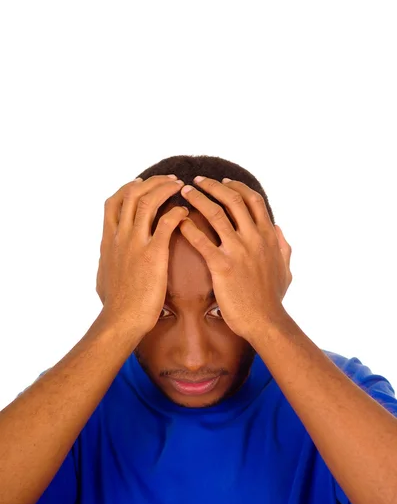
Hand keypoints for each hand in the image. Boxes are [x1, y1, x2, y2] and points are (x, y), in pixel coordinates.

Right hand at [96, 174, 187, 334]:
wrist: (121, 320)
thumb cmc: (115, 304)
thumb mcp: (104, 275)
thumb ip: (107, 260)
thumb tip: (107, 258)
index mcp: (108, 240)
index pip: (113, 202)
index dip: (128, 188)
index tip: (142, 183)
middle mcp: (120, 237)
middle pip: (131, 194)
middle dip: (152, 182)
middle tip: (170, 179)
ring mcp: (135, 244)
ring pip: (148, 202)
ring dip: (165, 189)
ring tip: (180, 186)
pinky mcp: (153, 255)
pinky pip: (166, 223)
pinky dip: (177, 212)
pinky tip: (185, 213)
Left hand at [178, 177, 291, 341]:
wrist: (265, 322)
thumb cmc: (272, 299)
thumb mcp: (285, 269)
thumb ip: (283, 247)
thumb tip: (278, 230)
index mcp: (268, 236)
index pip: (253, 200)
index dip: (237, 187)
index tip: (224, 181)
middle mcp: (255, 239)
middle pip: (234, 200)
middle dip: (214, 186)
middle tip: (197, 180)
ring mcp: (239, 251)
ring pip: (216, 214)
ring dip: (199, 199)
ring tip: (184, 192)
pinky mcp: (223, 267)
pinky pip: (202, 242)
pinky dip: (189, 229)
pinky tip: (178, 222)